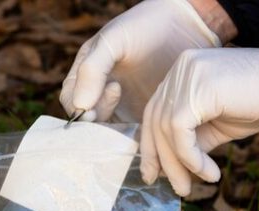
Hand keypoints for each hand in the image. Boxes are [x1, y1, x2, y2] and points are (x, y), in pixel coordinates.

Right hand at [59, 0, 223, 123]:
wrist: (187, 26)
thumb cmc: (146, 26)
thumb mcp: (114, 40)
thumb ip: (92, 70)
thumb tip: (80, 106)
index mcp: (86, 73)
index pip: (71, 100)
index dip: (79, 108)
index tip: (99, 103)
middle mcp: (100, 92)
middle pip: (86, 121)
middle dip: (96, 120)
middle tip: (117, 96)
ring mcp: (121, 106)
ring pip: (107, 131)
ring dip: (114, 131)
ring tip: (131, 106)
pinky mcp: (141, 117)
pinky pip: (130, 135)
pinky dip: (132, 136)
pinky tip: (145, 121)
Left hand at [140, 46, 258, 195]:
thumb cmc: (257, 103)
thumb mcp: (215, 126)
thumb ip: (190, 140)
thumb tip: (168, 168)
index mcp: (180, 73)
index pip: (154, 113)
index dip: (151, 146)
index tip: (154, 174)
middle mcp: (179, 69)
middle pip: (156, 121)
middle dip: (162, 160)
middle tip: (177, 189)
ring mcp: (187, 75)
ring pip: (166, 129)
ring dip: (178, 165)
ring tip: (192, 186)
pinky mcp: (198, 88)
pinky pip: (180, 131)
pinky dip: (191, 158)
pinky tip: (208, 172)